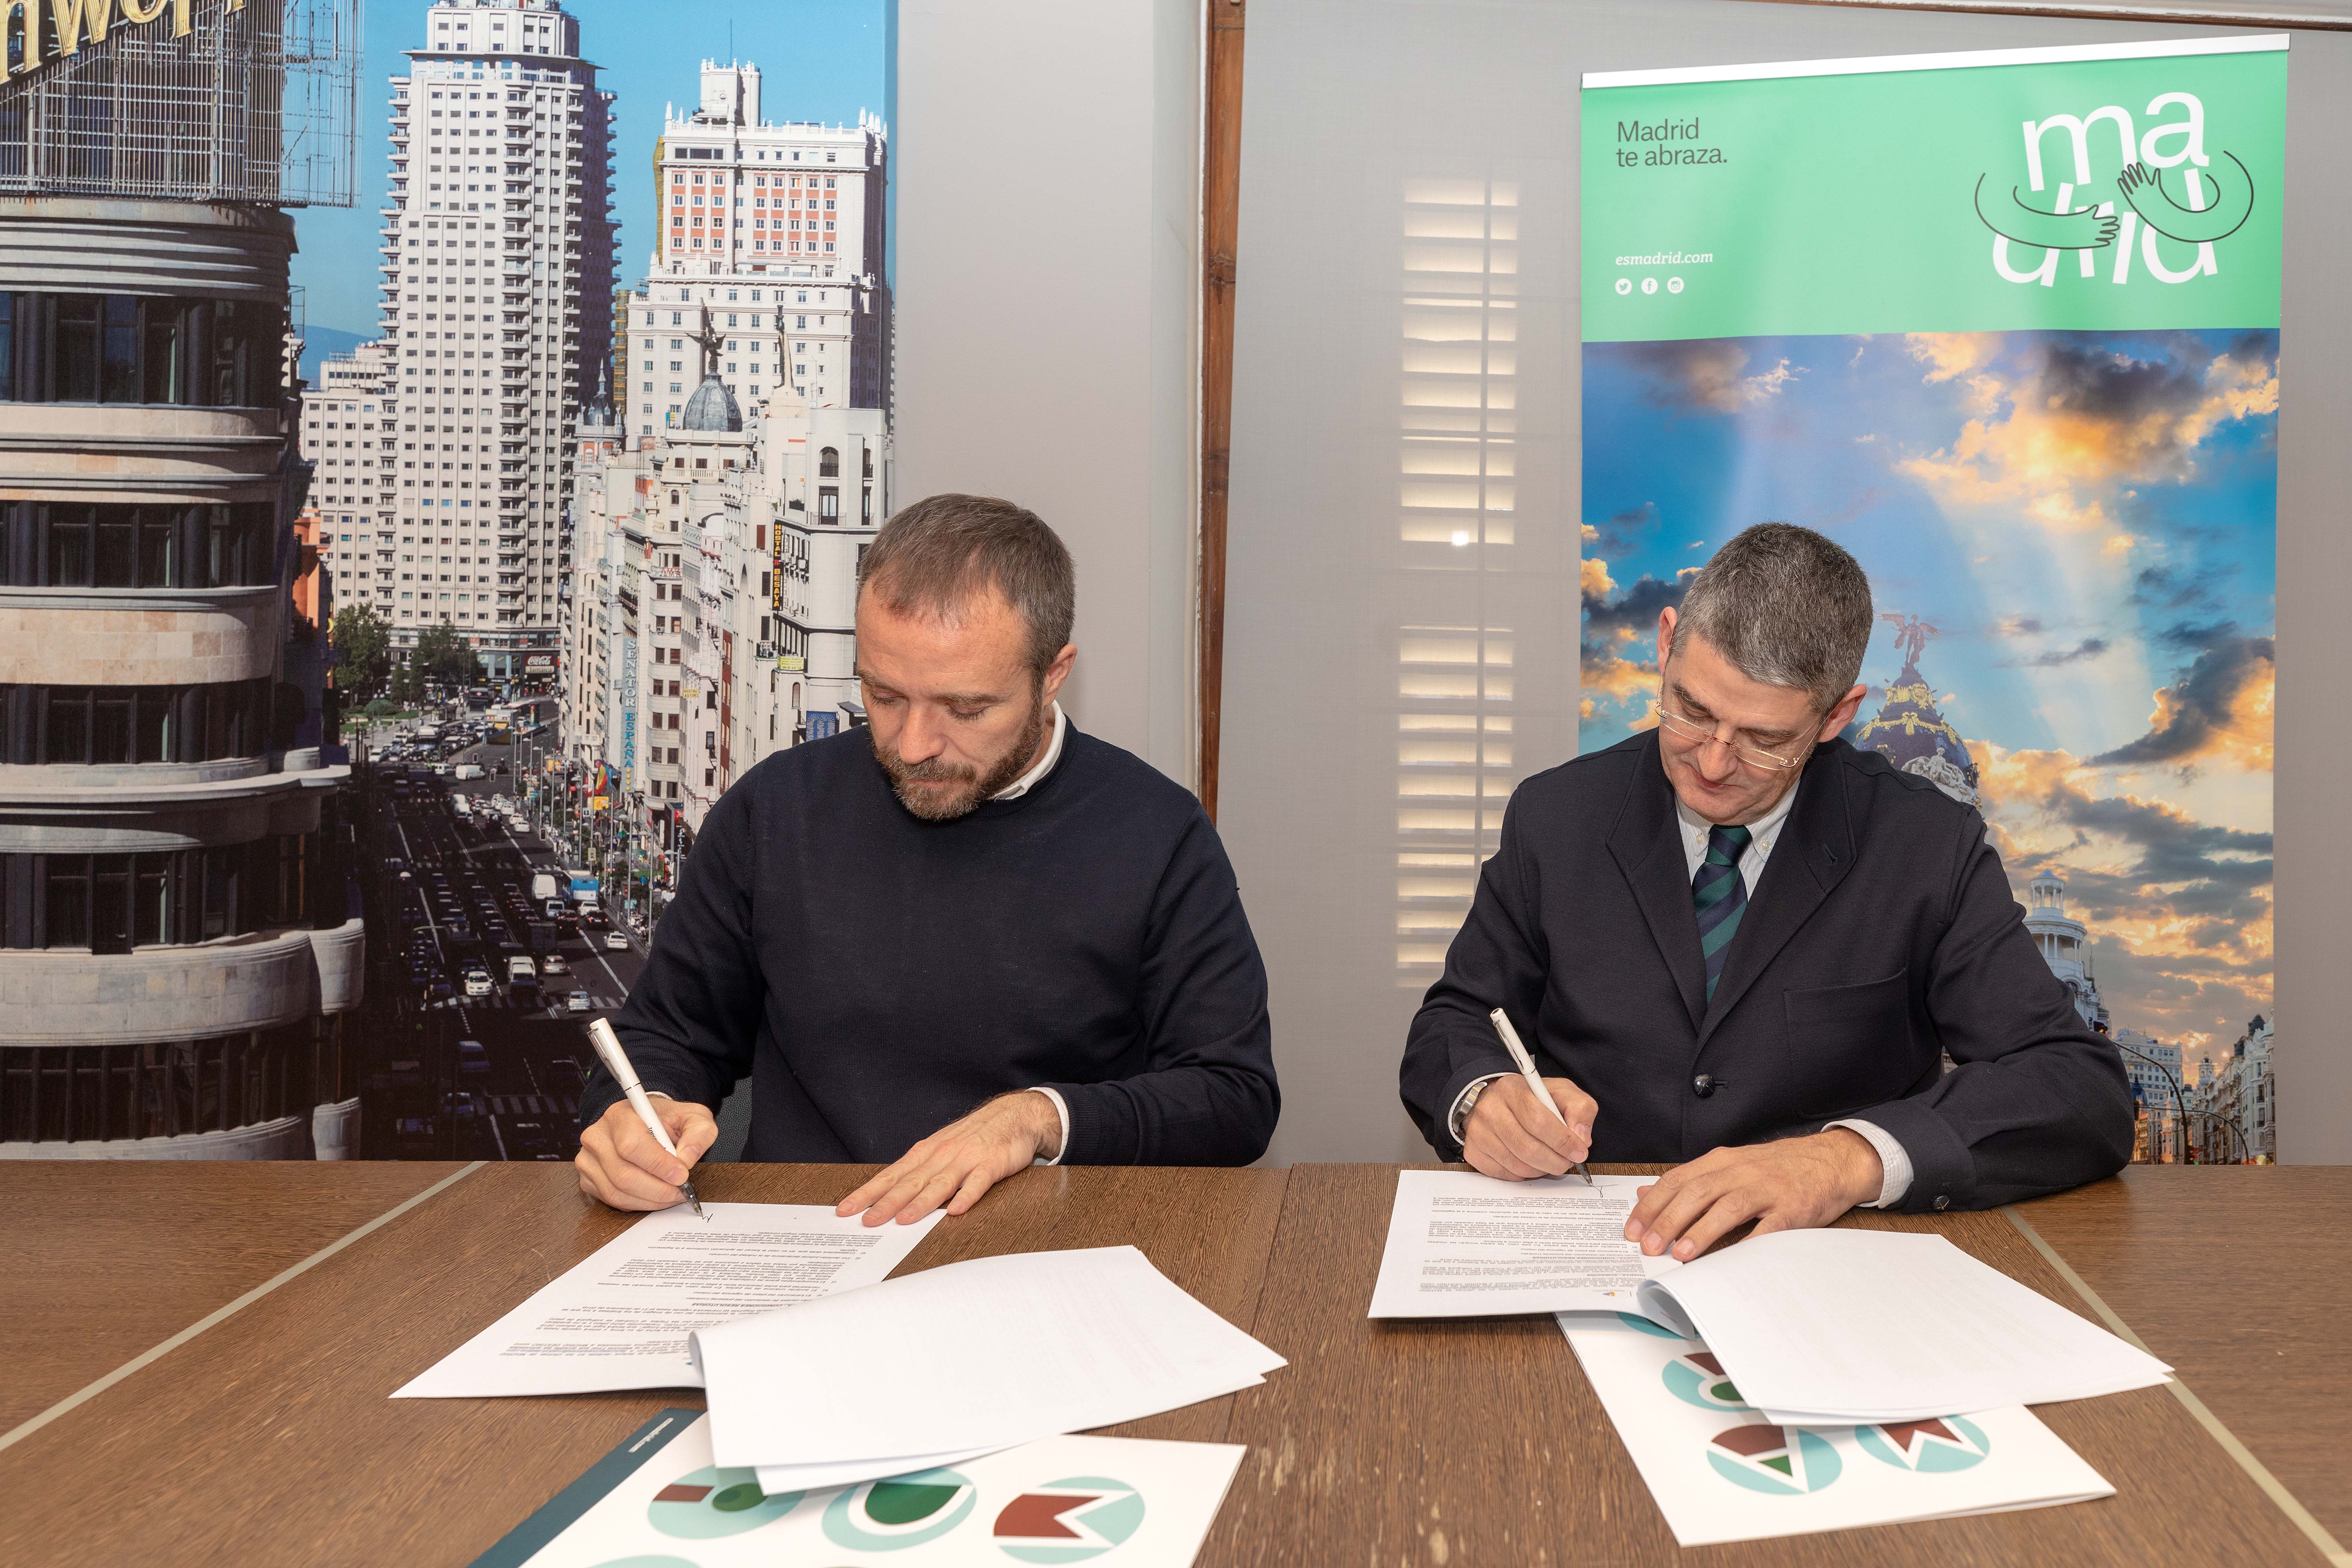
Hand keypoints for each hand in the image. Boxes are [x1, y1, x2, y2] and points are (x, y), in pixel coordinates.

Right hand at [576, 1097, 716, 1211]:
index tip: (682, 1174)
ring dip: (650, 1200)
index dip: (659, 1165)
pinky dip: (638, 1203)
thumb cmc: (666, 1120)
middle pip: (624, 1175)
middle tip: (681, 1190)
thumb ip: (698, 1133)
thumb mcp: (692, 1116)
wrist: (646, 1122)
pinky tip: (654, 1196)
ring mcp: (588, 1159)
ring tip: (672, 1195)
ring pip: (617, 1192)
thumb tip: (687, 1158)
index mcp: (619, 1115)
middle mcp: (597, 1137)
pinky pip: (612, 1200)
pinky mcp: (588, 1179)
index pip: (632, 1145)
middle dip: (658, 1189)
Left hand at [836, 1091, 1061, 1227]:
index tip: (846, 1209)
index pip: (891, 1175)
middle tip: (867, 1221)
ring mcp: (967, 1159)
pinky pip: (978, 1182)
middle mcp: (942, 1154)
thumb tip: (891, 1196)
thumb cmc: (974, 1136)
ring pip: (940, 1184)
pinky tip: (956, 1210)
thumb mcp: (942, 1149)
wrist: (1013, 1115)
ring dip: (921, 1203)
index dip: (868, 1193)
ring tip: (904, 1220)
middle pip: (910, 1182)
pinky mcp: (992, 1164)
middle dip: (887, 1203)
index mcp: (926, 1152)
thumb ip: (921, 1171)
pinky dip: (966, 1195)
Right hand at [1461, 1074, 1596, 1180]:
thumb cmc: (1532, 1098)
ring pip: (1517, 1164)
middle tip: (1567, 1162)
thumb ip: (1579, 1109)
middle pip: (1527, 1147)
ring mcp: (1478, 1132)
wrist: (1495, 1100)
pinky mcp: (1473, 1151)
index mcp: (1511, 1089)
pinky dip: (1524, 1174)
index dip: (1562, 1140)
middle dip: (1555, 1161)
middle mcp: (1489, 1110)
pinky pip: (1504, 1174)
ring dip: (1541, 1170)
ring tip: (1551, 1161)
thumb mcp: (1561, 1092)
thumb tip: (1581, 1138)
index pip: (1538, 1120)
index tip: (1579, 1151)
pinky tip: (1530, 1162)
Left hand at [1624, 1128, 1884, 1261]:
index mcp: (1722, 1161)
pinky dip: (1749, 1242)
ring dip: (1701, 1231)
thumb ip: (1688, 1179)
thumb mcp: (1729, 1165)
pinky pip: (1768, 1227)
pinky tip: (1732, 1260)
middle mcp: (1741, 1171)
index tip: (1632, 1229)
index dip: (1652, 1206)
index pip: (1677, 1180)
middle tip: (1648, 1246)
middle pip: (1697, 1193)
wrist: (1830, 1161)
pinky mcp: (1793, 1209)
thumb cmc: (1775, 1168)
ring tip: (1679, 1253)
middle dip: (1668, 1220)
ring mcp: (1768, 1189)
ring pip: (1727, 1207)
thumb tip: (1645, 1193)